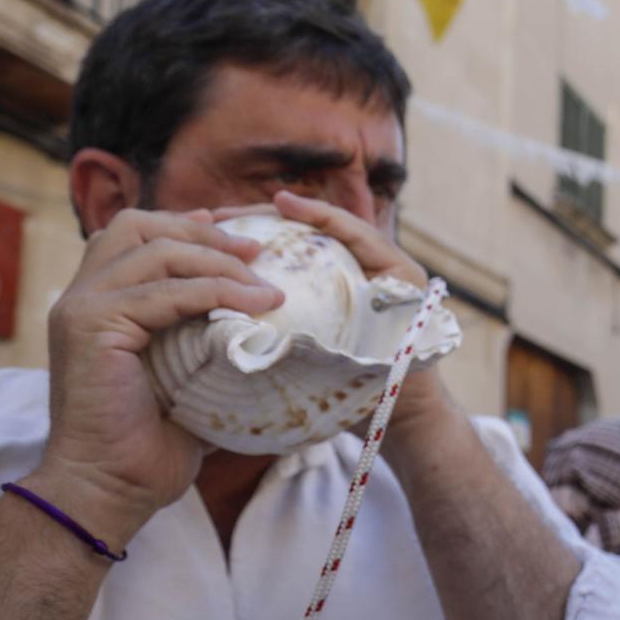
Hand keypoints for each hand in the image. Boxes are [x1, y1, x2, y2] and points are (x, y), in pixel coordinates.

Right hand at [32, 208, 283, 543]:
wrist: (109, 486)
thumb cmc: (149, 446)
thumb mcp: (186, 381)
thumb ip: (208, 345)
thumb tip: (269, 336)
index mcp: (97, 304)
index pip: (133, 236)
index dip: (184, 227)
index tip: (237, 239)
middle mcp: (81, 297)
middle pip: (136, 227)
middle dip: (200, 232)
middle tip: (255, 251)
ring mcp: (81, 308)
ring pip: (156, 252)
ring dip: (218, 261)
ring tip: (265, 282)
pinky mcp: (91, 325)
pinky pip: (165, 293)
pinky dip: (217, 292)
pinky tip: (259, 304)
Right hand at [246, 191, 452, 438]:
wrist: (404, 418)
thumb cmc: (395, 392)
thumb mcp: (376, 359)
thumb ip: (350, 335)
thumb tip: (293, 313)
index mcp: (397, 272)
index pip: (352, 230)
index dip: (316, 214)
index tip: (279, 202)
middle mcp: (373, 269)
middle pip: (319, 230)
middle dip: (272, 219)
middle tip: (223, 218)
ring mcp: (347, 282)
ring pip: (302, 247)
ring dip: (260, 237)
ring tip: (215, 234)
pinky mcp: (329, 296)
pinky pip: (296, 269)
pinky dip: (264, 264)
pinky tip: (225, 266)